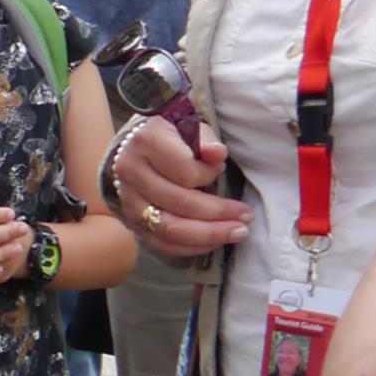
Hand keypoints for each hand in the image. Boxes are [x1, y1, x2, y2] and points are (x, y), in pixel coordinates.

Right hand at [113, 117, 252, 259]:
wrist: (139, 149)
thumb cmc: (172, 138)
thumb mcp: (190, 128)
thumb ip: (205, 139)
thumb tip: (218, 154)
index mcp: (146, 142)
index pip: (185, 171)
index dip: (209, 175)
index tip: (221, 168)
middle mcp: (131, 171)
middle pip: (179, 203)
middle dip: (219, 213)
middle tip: (247, 216)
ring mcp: (128, 200)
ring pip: (170, 228)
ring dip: (209, 235)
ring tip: (237, 232)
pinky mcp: (132, 221)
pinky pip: (161, 244)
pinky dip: (191, 247)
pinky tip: (214, 242)